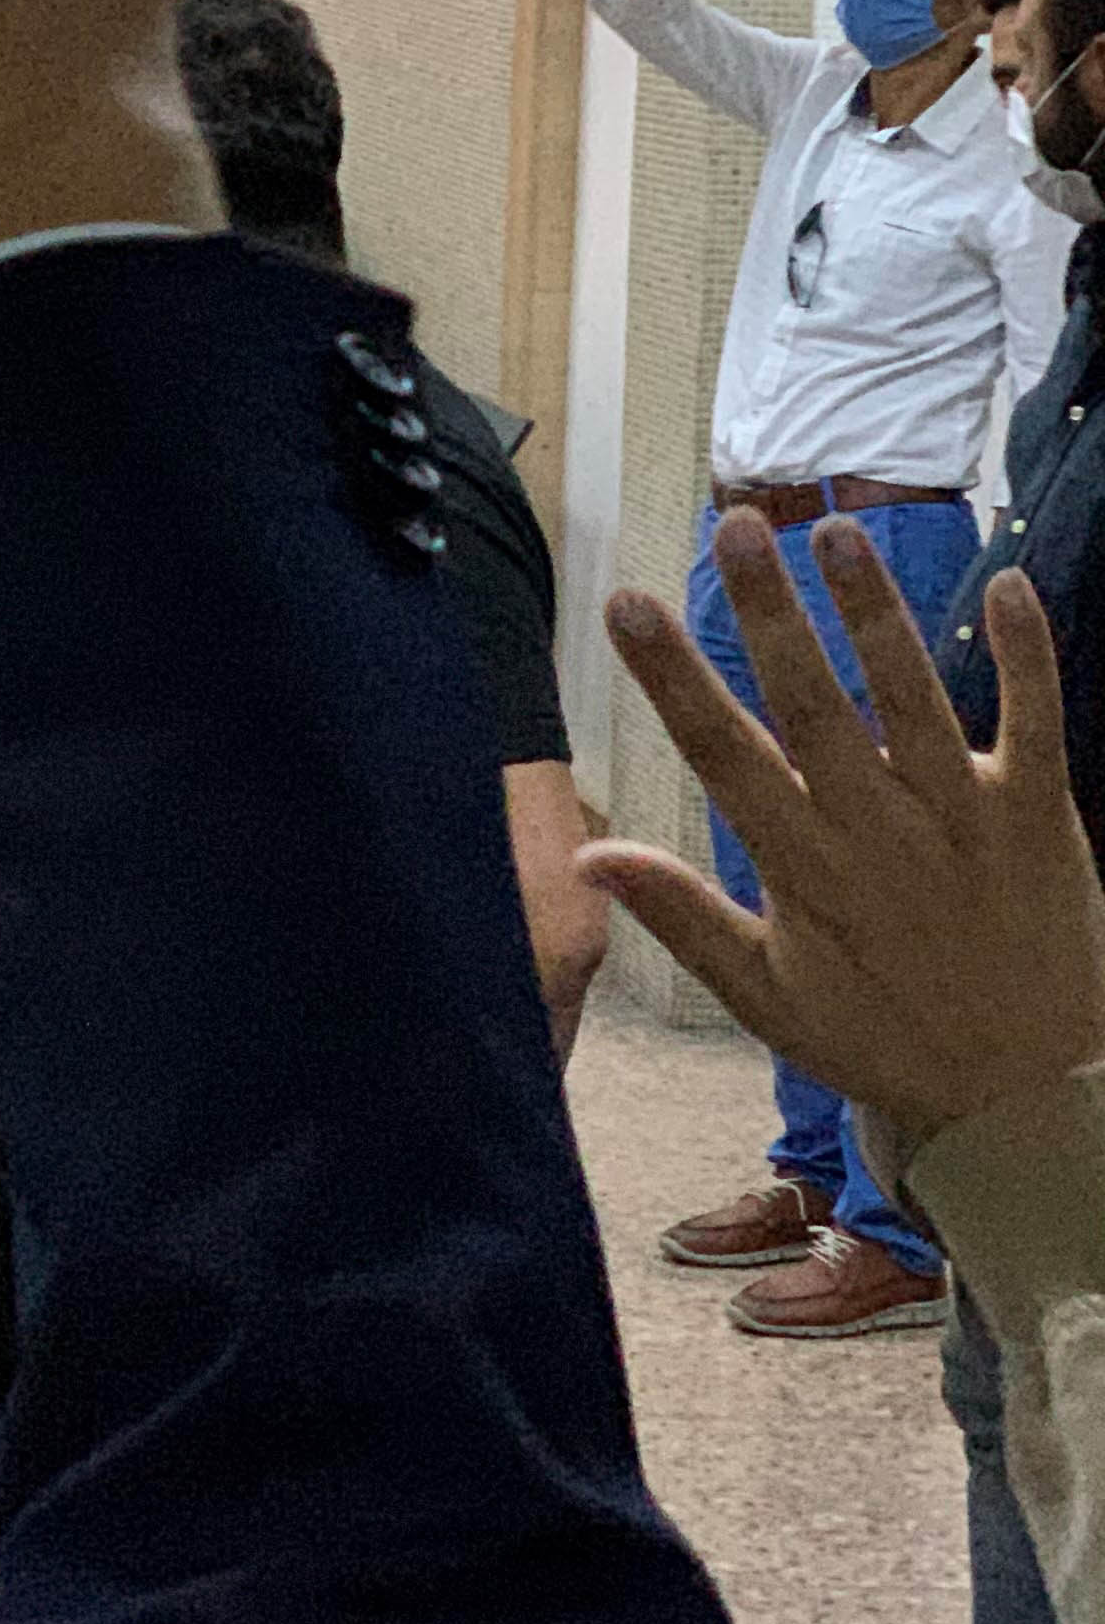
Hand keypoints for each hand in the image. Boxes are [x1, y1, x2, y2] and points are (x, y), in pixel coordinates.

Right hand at [586, 514, 1104, 1138]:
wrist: (1032, 1100)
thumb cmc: (884, 1042)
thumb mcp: (765, 997)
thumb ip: (680, 916)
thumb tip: (585, 854)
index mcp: (803, 870)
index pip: (721, 753)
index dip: (671, 675)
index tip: (628, 601)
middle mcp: (876, 832)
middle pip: (811, 703)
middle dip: (770, 611)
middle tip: (737, 523)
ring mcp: (962, 819)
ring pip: (912, 696)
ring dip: (875, 610)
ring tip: (840, 529)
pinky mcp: (1039, 818)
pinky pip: (1037, 722)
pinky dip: (1026, 655)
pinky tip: (1010, 583)